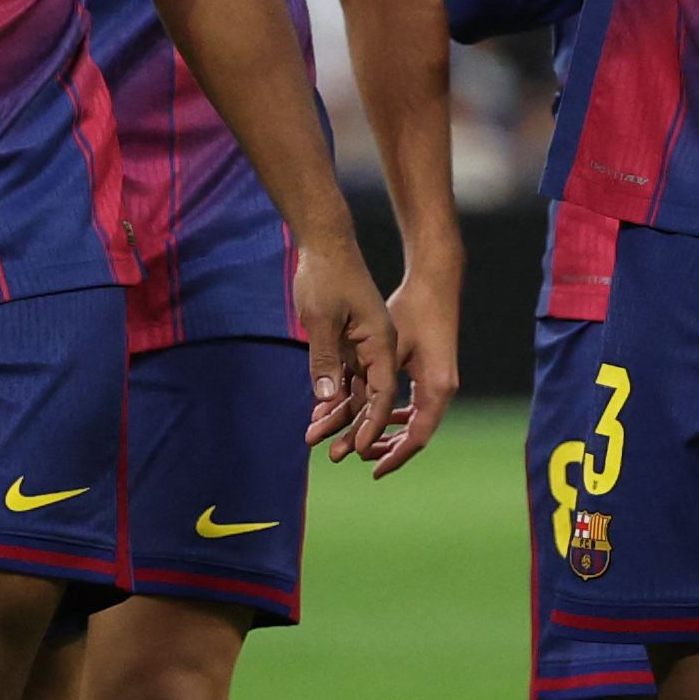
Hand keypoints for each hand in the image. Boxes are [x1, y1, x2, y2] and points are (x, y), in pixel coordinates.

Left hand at [290, 230, 403, 465]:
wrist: (326, 243)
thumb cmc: (326, 276)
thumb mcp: (321, 320)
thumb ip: (324, 360)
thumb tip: (325, 400)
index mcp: (383, 343)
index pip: (383, 395)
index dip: (372, 426)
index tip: (359, 452)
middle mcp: (381, 347)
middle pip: (374, 399)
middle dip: (355, 430)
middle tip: (333, 456)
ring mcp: (370, 344)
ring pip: (360, 390)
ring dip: (340, 415)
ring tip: (315, 438)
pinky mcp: (356, 340)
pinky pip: (350, 375)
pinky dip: (335, 394)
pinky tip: (316, 413)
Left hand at [361, 249, 463, 476]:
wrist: (436, 280)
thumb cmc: (412, 306)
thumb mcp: (383, 342)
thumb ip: (360, 373)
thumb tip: (328, 403)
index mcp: (435, 387)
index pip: (416, 437)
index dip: (391, 455)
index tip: (368, 470)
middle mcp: (441, 389)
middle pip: (413, 434)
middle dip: (378, 445)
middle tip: (345, 455)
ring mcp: (438, 382)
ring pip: (408, 420)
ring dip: (377, 428)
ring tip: (346, 440)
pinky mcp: (430, 372)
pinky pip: (409, 403)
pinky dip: (386, 412)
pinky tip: (363, 415)